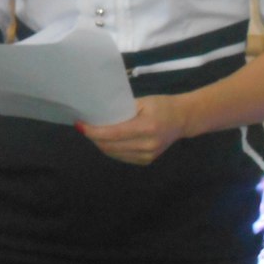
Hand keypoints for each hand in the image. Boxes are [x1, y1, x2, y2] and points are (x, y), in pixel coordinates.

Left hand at [76, 95, 190, 165]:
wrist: (183, 119)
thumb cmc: (161, 105)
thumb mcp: (142, 101)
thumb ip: (122, 109)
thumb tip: (98, 114)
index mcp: (146, 128)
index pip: (113, 133)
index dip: (94, 131)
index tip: (80, 125)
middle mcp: (147, 145)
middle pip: (111, 146)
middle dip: (94, 137)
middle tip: (84, 127)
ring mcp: (147, 156)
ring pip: (114, 153)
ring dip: (100, 144)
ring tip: (93, 133)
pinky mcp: (146, 161)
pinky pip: (121, 157)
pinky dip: (111, 149)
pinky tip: (106, 140)